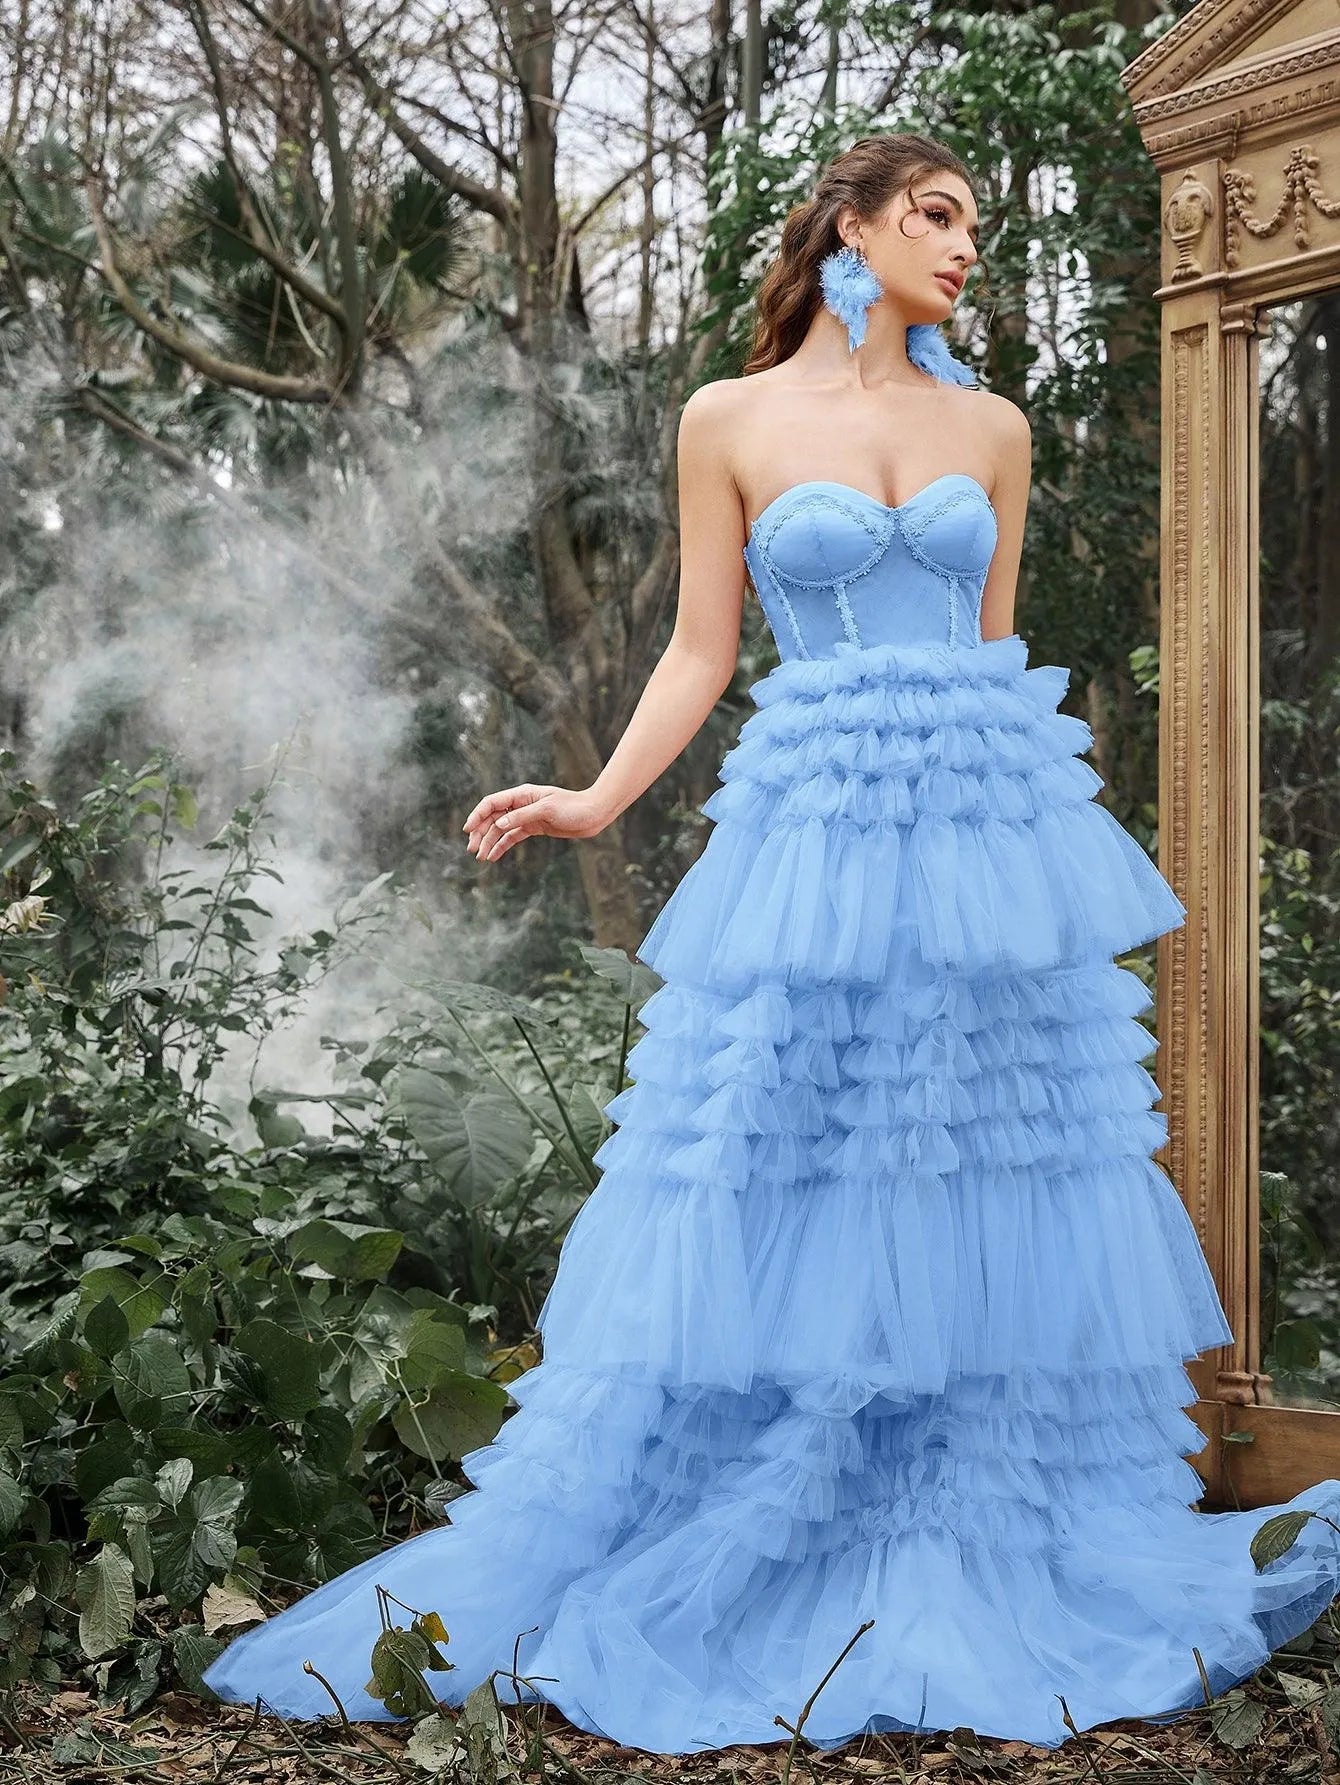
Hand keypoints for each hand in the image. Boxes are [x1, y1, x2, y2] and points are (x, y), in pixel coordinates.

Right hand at [462, 784, 610, 861]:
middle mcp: (521, 804)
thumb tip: (499, 824)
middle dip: (481, 833)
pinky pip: (512, 837)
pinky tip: (493, 856)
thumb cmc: (573, 808)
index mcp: (522, 794)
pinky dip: (502, 846)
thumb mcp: (547, 810)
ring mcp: (526, 816)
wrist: (593, 815)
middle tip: (473, 850)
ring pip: (500, 829)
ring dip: (489, 841)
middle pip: (493, 817)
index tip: (468, 830)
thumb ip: (522, 816)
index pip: (492, 803)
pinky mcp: (534, 828)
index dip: (477, 815)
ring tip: (481, 857)